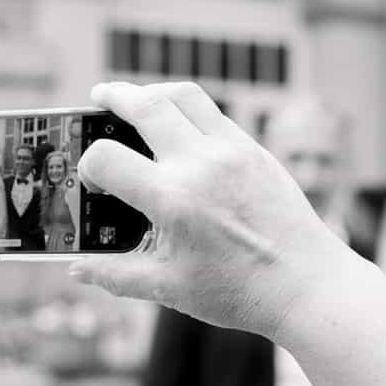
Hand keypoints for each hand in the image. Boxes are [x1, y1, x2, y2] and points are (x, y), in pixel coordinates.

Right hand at [70, 82, 354, 340]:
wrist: (308, 286)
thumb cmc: (241, 293)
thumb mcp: (170, 289)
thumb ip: (117, 275)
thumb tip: (78, 269)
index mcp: (174, 201)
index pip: (108, 159)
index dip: (89, 165)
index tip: (94, 178)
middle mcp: (202, 165)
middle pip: (144, 105)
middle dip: (113, 97)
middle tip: (98, 98)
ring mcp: (233, 151)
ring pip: (184, 96)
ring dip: (153, 92)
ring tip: (138, 101)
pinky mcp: (257, 150)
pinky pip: (216, 113)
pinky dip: (189, 110)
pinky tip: (181, 127)